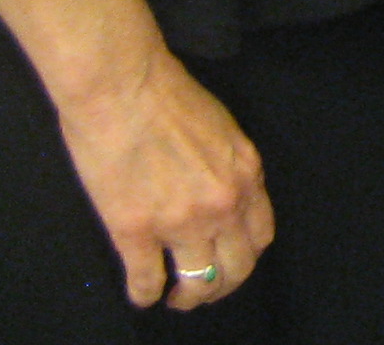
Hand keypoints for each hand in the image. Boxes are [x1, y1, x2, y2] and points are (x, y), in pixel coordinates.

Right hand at [51, 52, 273, 311]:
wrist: (123, 86)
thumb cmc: (167, 95)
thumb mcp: (222, 129)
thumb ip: (227, 167)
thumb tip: (219, 193)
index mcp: (246, 173)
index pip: (260, 233)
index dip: (245, 254)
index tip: (230, 261)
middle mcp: (222, 203)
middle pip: (237, 267)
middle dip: (223, 286)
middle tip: (205, 290)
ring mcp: (180, 221)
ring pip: (199, 283)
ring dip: (189, 298)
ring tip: (177, 298)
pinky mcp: (135, 231)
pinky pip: (147, 281)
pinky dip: (145, 294)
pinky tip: (142, 293)